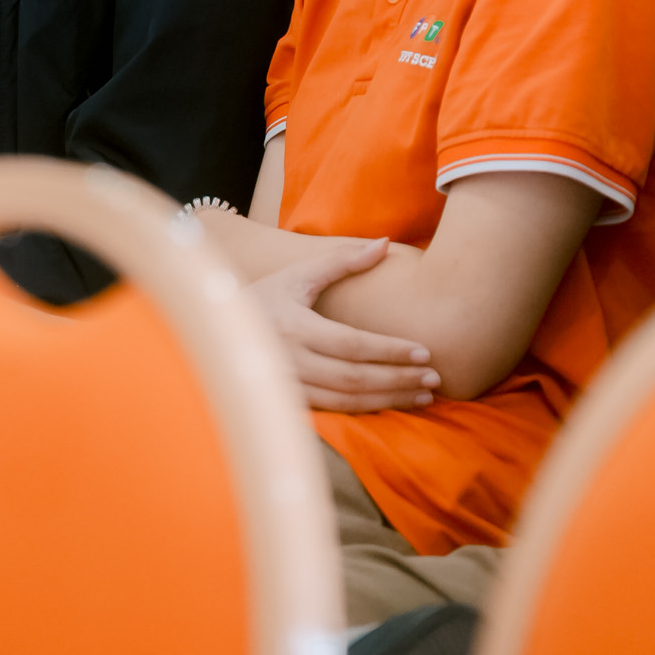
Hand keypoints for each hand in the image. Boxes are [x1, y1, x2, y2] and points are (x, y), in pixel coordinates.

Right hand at [251, 239, 441, 413]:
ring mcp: (290, 385)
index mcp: (295, 326)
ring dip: (390, 400)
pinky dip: (368, 410)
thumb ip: (342, 261)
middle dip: (399, 379)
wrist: (220, 328)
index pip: (352, 345)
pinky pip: (337, 411)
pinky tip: (392, 404)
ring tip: (423, 396)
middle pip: (355, 378)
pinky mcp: (291, 402)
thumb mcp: (298, 274)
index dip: (390, 351)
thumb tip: (384, 243)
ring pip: (348, 401)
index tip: (425, 352)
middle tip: (434, 378)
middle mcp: (291, 360)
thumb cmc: (266, 295)